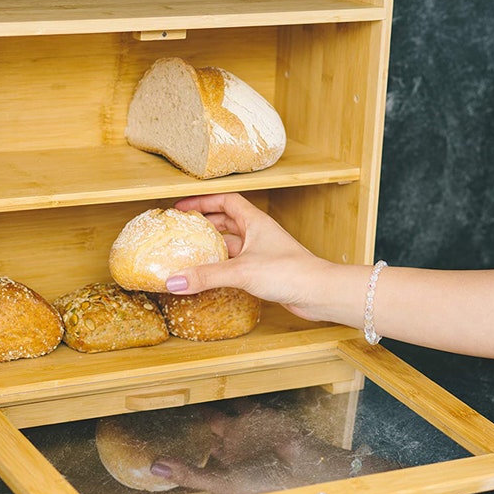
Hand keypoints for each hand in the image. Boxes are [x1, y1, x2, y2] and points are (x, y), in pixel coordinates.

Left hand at [150, 400, 395, 493]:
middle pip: (204, 430)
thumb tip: (153, 468)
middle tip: (162, 403)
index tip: (151, 434)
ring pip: (219, 411)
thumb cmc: (265, 485)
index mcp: (222, 465)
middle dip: (189, 419)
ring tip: (183, 386)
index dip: (177, 446)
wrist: (303, 469)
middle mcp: (231, 446)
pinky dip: (228, 390)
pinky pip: (239, 399)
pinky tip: (213, 378)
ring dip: (206, 401)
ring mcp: (244, 429)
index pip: (194, 454)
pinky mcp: (257, 414)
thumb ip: (189, 473)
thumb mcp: (222, 483)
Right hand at [164, 193, 331, 320]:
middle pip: (226, 222)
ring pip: (232, 245)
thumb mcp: (241, 271)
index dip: (203, 201)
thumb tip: (175, 280)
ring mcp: (262, 253)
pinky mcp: (264, 272)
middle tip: (183, 229)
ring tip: (191, 252)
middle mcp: (258, 235)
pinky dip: (222, 268)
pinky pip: (237, 265)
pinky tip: (211, 276)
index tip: (183, 206)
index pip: (226, 201)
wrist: (318, 293)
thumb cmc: (290, 271)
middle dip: (204, 224)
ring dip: (213, 248)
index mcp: (255, 222)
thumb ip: (206, 276)